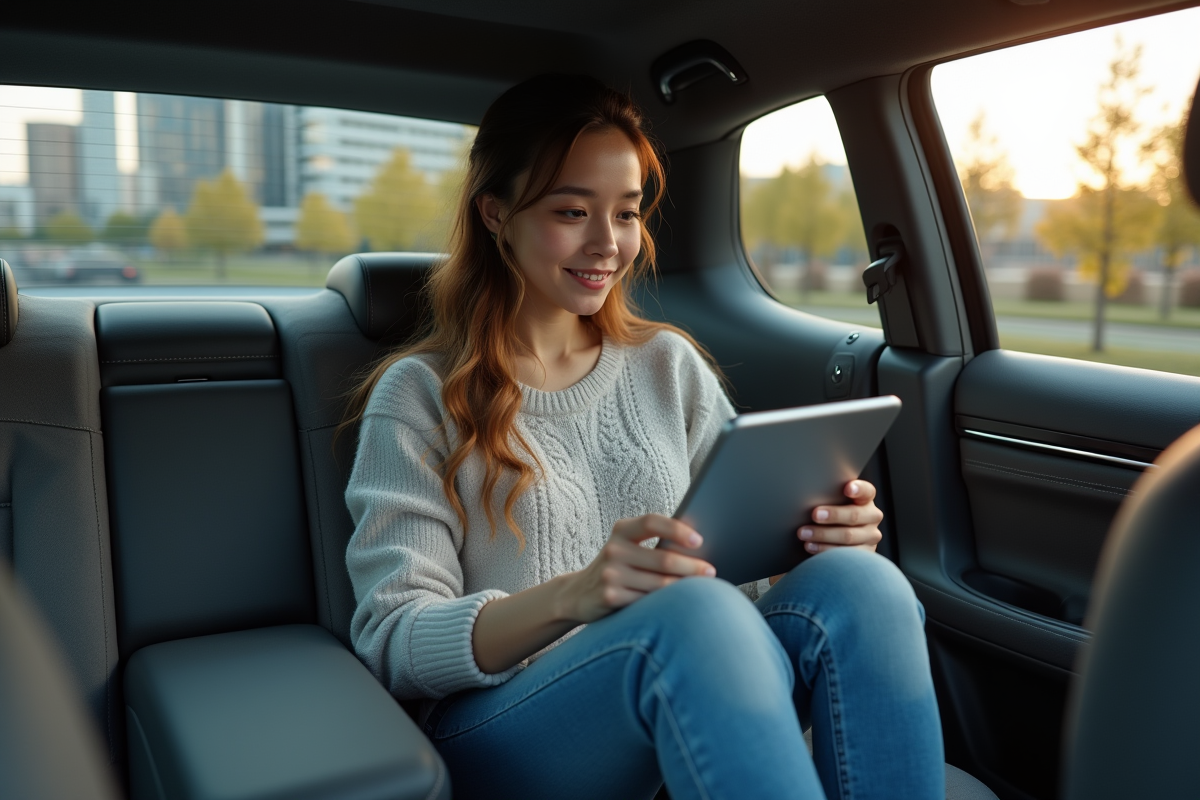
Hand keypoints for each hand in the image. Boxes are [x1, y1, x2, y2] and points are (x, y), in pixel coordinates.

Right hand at [559, 515, 715, 623]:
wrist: (577, 594)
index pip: (652, 522)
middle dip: (692, 567)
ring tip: (701, 591)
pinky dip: (666, 604)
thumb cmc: (616, 567)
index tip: (699, 540)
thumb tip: (698, 548)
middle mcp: (614, 550)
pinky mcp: (610, 597)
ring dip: (684, 588)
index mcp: (621, 531)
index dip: (677, 529)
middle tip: (711, 571)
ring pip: (659, 584)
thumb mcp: (626, 548)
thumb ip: (652, 543)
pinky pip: (648, 602)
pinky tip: (679, 605)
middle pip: (663, 558)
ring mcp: (610, 574)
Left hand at [798, 479, 883, 554]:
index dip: (858, 489)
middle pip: (854, 515)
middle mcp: (872, 516)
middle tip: (814, 515)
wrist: (841, 538)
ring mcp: (871, 536)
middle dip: (834, 515)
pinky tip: (811, 546)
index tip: (847, 488)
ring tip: (804, 534)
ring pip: (848, 536)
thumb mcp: (835, 502)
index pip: (866, 491)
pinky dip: (825, 550)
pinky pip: (845, 554)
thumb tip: (807, 494)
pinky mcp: (866, 554)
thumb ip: (829, 497)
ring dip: (823, 535)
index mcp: (866, 499)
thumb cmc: (832, 513)